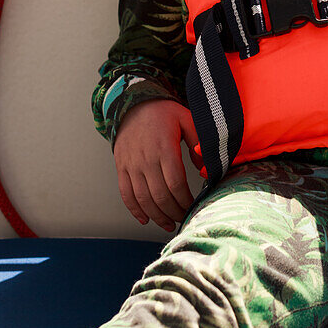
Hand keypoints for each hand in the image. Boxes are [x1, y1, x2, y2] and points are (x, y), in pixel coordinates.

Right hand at [113, 98, 202, 230]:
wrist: (133, 104)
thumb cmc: (163, 113)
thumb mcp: (187, 119)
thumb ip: (198, 143)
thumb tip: (205, 168)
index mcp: (164, 148)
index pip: (175, 183)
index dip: (185, 200)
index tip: (194, 206)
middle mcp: (146, 159)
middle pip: (160, 195)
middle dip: (174, 212)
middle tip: (184, 218)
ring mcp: (131, 165)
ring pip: (143, 199)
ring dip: (156, 216)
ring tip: (169, 224)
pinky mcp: (122, 168)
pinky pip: (126, 194)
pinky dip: (134, 210)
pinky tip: (145, 219)